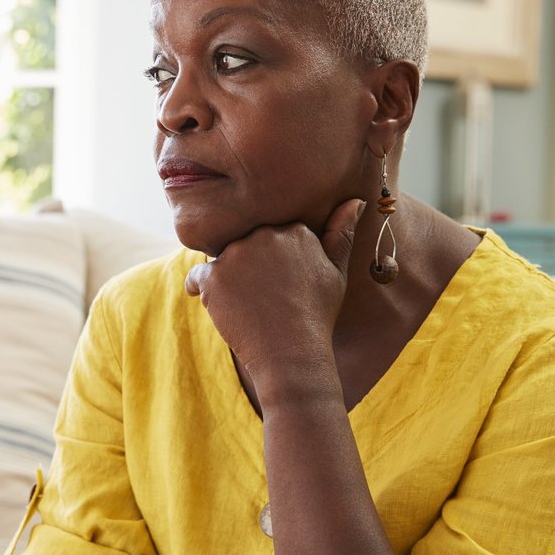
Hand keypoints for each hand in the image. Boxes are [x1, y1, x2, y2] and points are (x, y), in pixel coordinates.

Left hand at [183, 198, 364, 383]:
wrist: (292, 354)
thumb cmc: (317, 315)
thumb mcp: (336, 273)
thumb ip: (341, 233)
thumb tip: (356, 200)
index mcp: (294, 230)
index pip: (271, 236)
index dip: (273, 262)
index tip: (280, 285)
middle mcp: (263, 234)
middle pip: (245, 244)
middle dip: (249, 266)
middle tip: (264, 298)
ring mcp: (236, 255)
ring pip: (222, 260)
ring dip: (229, 279)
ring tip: (248, 306)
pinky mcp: (214, 277)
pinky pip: (198, 278)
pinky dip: (202, 290)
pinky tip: (221, 307)